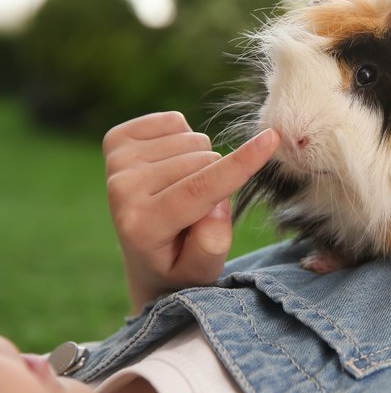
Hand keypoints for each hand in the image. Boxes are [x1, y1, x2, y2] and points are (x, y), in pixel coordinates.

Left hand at [103, 112, 279, 312]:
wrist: (141, 254)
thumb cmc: (181, 264)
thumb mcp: (203, 271)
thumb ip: (212, 244)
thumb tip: (215, 205)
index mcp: (143, 226)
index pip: (200, 189)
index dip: (240, 164)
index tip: (271, 139)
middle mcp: (121, 191)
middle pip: (204, 161)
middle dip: (218, 179)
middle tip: (199, 208)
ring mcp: (116, 162)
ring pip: (193, 140)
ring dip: (202, 163)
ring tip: (184, 190)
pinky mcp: (116, 140)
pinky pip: (175, 121)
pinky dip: (184, 140)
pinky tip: (172, 168)